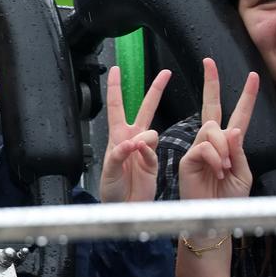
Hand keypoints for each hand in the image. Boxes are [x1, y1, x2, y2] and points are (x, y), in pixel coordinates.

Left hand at [100, 65, 170, 202]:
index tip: (116, 69)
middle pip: (145, 108)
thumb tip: (133, 142)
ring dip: (143, 141)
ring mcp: (144, 149)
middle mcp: (131, 139)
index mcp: (116, 136)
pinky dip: (147, 154)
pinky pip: (153, 150)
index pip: (117, 107)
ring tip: (134, 155)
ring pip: (152, 131)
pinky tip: (141, 160)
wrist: (124, 207)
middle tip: (166, 73)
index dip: (116, 88)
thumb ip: (120, 155)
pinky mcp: (154, 160)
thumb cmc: (111, 189)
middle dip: (156, 90)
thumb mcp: (109, 170)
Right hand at [179, 57, 257, 200]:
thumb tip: (232, 129)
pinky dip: (214, 158)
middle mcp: (212, 142)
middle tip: (208, 62)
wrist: (213, 216)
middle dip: (211, 83)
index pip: (239, 114)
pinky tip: (215, 171)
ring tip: (224, 169)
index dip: (246, 96)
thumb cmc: (228, 197)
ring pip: (212, 130)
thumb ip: (239, 150)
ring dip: (223, 149)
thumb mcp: (243, 172)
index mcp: (230, 144)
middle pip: (211, 107)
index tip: (253, 77)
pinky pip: (203, 147)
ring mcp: (198, 148)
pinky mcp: (187, 158)